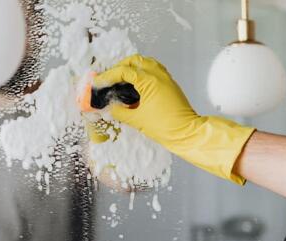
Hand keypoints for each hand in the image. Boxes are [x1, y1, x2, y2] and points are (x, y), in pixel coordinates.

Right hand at [94, 54, 254, 184]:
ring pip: (146, 62)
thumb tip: (110, 107)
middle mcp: (159, 75)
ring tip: (121, 79)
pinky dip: (143, 72)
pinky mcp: (170, 84)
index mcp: (150, 81)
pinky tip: (136, 84)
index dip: (108, 76)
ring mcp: (166, 78)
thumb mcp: (137, 120)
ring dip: (132, 67)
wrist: (186, 133)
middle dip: (120, 67)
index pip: (124, 70)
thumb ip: (120, 111)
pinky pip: (154, 70)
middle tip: (109, 78)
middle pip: (135, 60)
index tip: (99, 82)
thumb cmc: (165, 127)